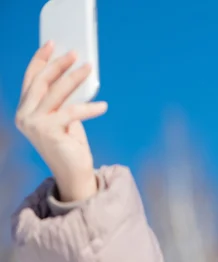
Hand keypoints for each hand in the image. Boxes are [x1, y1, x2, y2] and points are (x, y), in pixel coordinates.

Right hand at [14, 41, 106, 201]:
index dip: (40, 59)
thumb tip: (76, 75)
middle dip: (59, 64)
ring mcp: (34, 124)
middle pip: (42, 82)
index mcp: (25, 110)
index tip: (52, 44)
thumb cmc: (71, 145)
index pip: (31, 79)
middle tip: (75, 53)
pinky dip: (90, 108)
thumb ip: (63, 100)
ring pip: (56, 93)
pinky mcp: (48, 132)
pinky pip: (72, 112)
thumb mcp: (64, 118)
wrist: (73, 174)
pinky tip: (104, 106)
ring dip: (74, 78)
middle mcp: (25, 116)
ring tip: (89, 68)